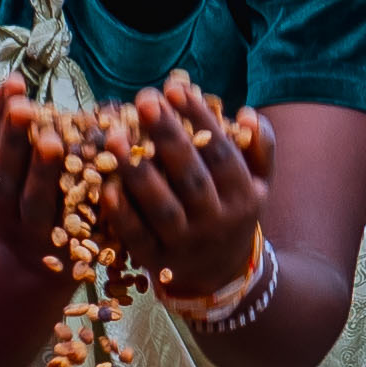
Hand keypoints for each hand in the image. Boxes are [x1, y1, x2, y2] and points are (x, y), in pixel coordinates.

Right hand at [0, 76, 69, 268]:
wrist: (36, 271)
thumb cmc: (19, 207)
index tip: (14, 82)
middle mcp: (2, 217)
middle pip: (4, 177)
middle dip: (12, 140)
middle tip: (25, 105)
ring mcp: (33, 236)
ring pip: (34, 203)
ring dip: (40, 172)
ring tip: (51, 139)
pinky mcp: (66, 251)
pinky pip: (73, 223)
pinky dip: (84, 199)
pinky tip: (99, 171)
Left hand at [120, 72, 272, 299]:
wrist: (222, 278)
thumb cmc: (233, 213)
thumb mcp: (257, 183)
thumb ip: (260, 148)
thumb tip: (247, 113)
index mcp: (243, 198)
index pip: (223, 154)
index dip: (202, 121)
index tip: (177, 89)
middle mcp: (216, 223)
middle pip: (191, 178)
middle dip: (169, 137)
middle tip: (145, 100)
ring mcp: (186, 245)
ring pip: (162, 208)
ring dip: (137, 173)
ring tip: (114, 136)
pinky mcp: (157, 263)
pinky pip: (137, 237)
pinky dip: (122, 213)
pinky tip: (105, 185)